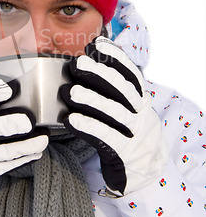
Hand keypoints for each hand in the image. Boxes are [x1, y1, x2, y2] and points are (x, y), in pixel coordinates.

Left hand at [60, 37, 167, 195]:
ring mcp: (135, 134)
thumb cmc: (126, 132)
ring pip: (114, 112)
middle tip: (78, 63)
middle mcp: (141, 113)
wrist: (147, 172)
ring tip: (69, 91)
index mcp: (141, 99)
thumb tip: (86, 62)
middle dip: (99, 74)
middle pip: (122, 90)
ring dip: (91, 100)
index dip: (115, 58)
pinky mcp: (123, 153)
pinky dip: (88, 127)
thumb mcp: (127, 109)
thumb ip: (112, 90)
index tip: (97, 44)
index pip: (131, 74)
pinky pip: (105, 138)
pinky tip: (70, 119)